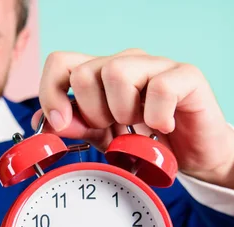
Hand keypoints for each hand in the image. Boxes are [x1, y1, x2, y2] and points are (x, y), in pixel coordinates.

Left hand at [33, 49, 233, 195]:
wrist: (193, 156)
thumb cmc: (147, 142)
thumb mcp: (102, 138)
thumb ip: (74, 126)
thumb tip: (40, 121)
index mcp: (100, 74)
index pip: (60, 62)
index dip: (52, 93)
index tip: (61, 124)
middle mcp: (126, 62)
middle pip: (85, 72)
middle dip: (92, 112)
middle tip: (113, 129)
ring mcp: (156, 65)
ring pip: (117, 71)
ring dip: (122, 111)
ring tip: (138, 127)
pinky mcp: (187, 75)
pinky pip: (159, 88)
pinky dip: (156, 116)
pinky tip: (162, 127)